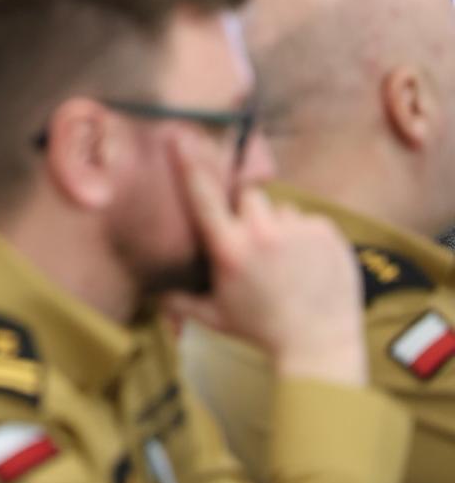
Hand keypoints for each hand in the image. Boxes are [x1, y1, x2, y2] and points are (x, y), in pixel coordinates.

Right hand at [162, 137, 365, 385]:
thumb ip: (181, 303)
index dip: (190, 164)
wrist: (320, 345)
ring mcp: (297, 231)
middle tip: (255, 241)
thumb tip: (155, 297)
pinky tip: (308, 265)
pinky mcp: (327, 232)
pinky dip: (307, 237)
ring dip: (280, 226)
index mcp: (230, 249)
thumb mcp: (215, 318)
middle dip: (248, 210)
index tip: (182, 137)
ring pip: (281, 209)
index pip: (203, 196)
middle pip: (249, 195)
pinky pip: (310, 220)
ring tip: (287, 261)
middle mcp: (261, 233)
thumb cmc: (261, 331)